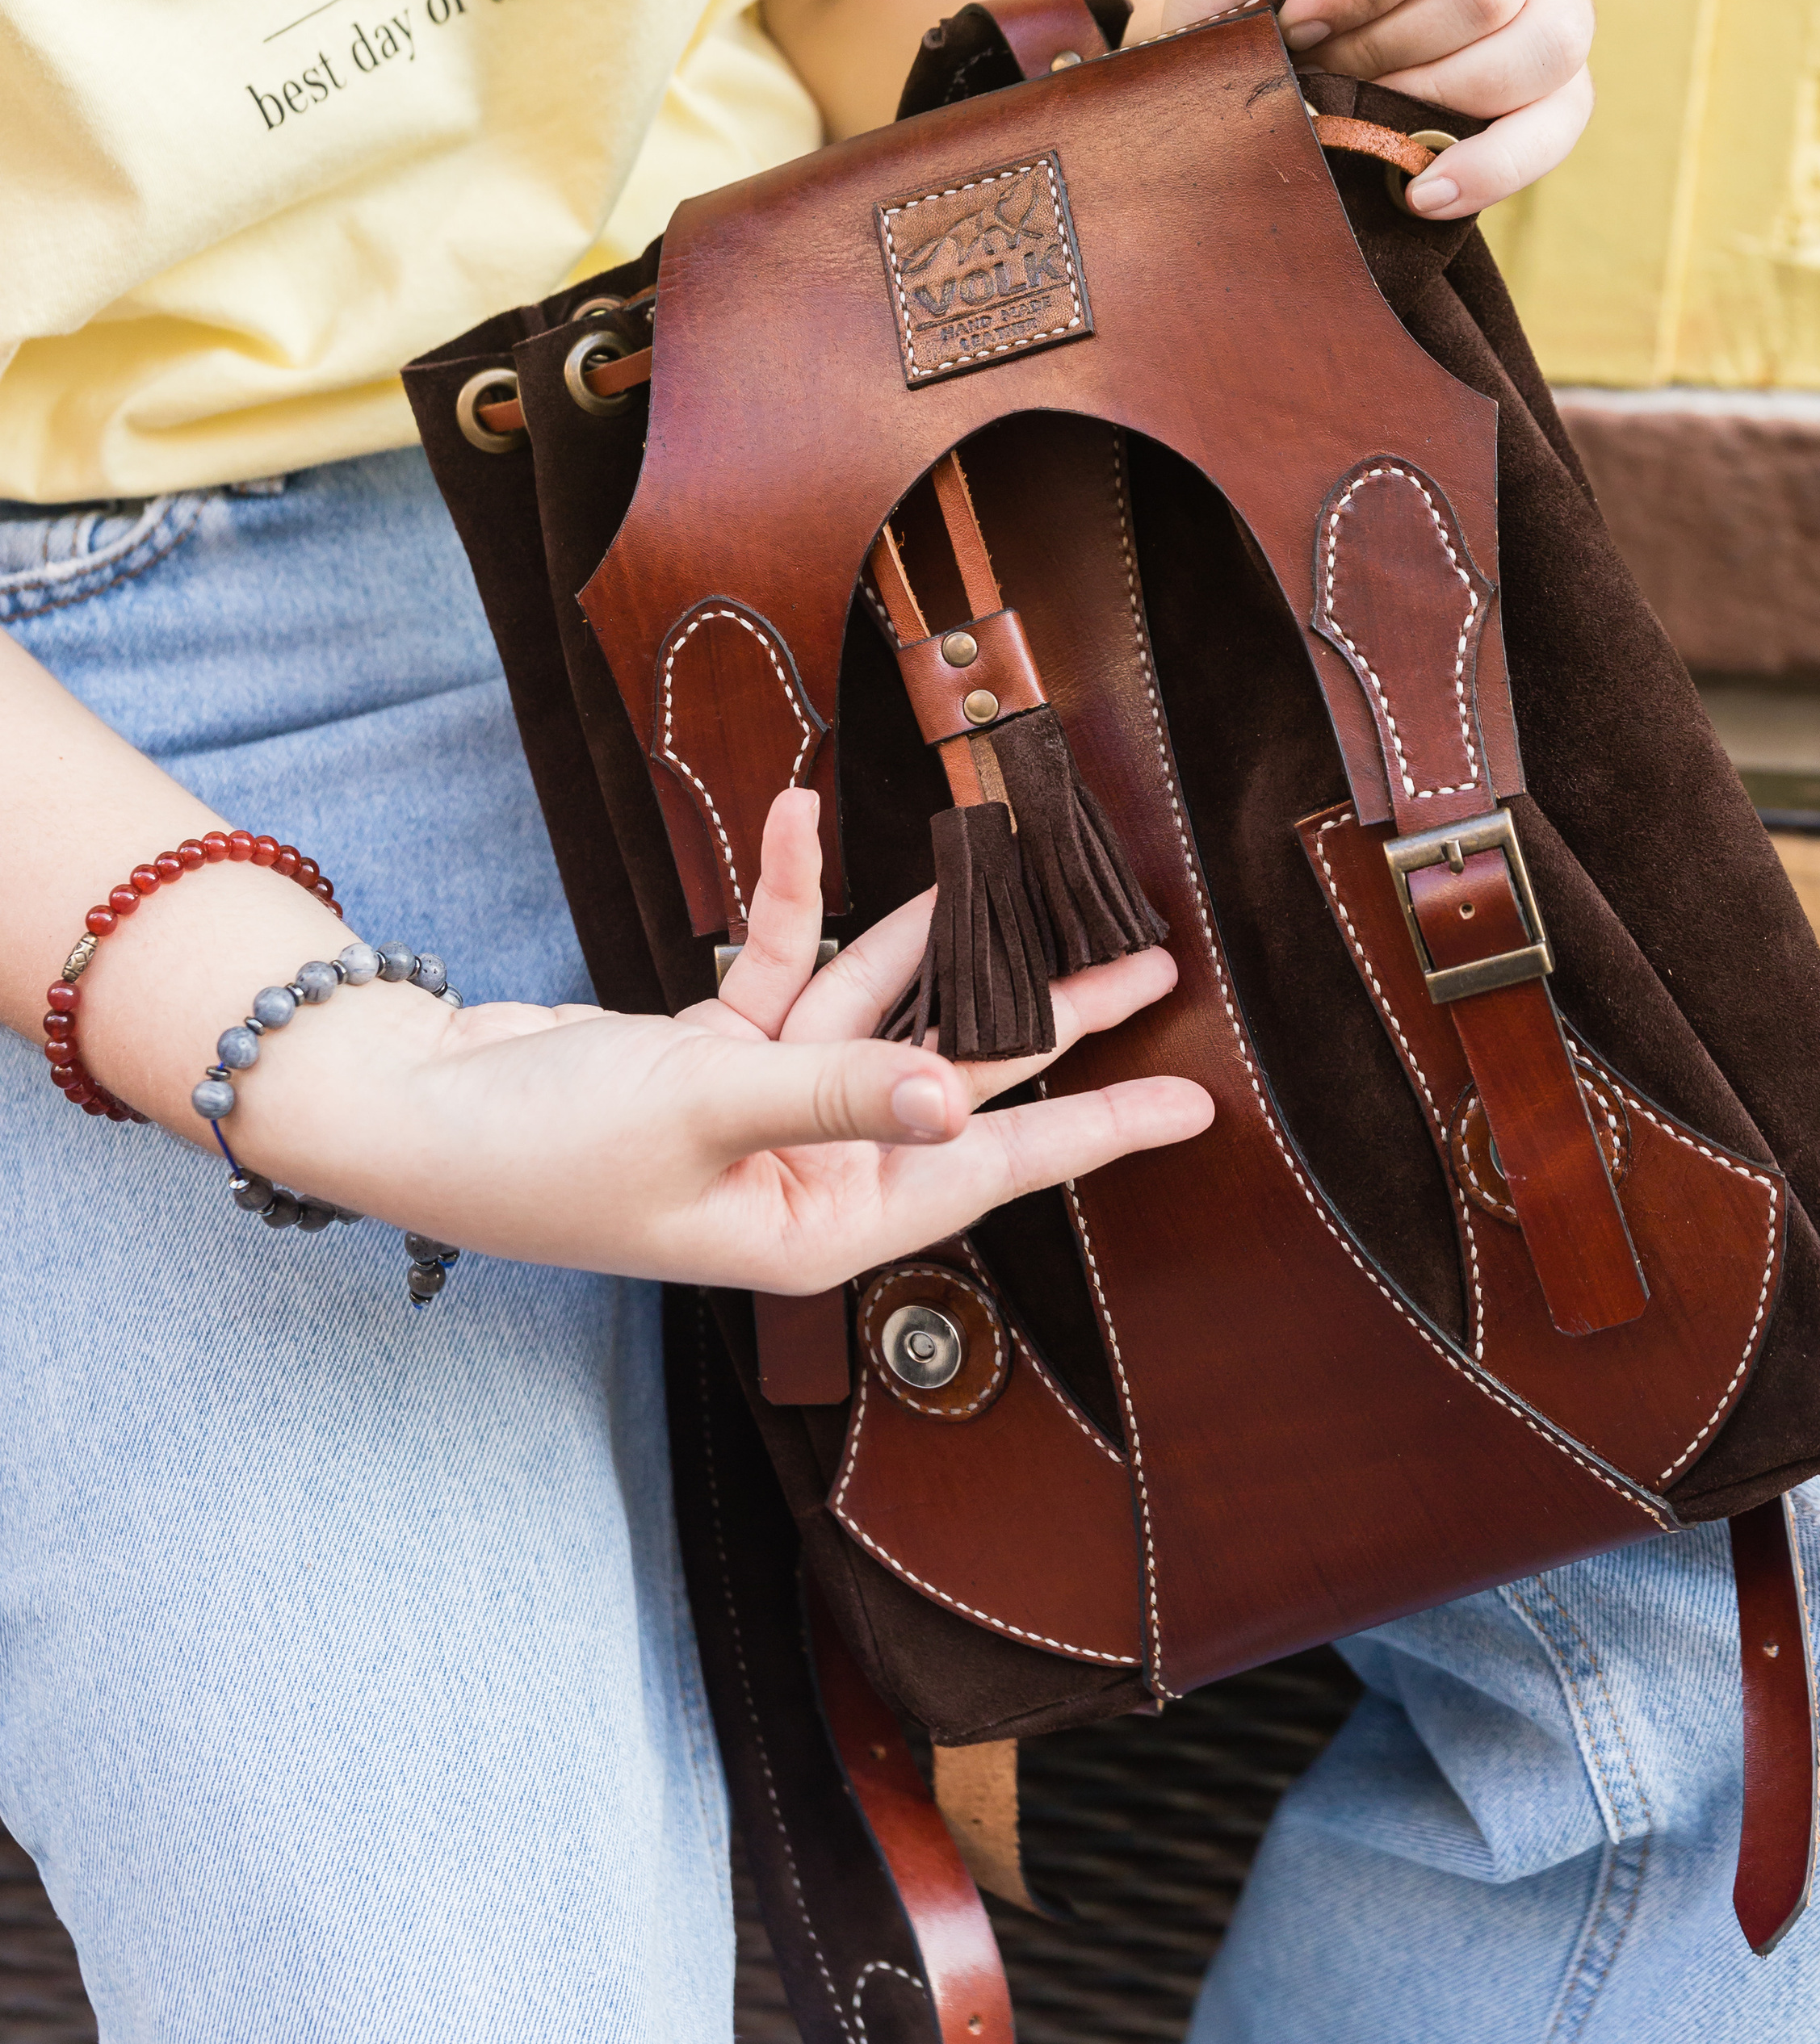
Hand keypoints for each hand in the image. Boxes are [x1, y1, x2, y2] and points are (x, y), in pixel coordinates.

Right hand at [206, 789, 1211, 1288]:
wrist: (403, 1107)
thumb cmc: (539, 1145)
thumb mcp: (700, 1109)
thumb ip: (834, 1092)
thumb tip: (956, 1106)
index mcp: (816, 1224)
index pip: (989, 1172)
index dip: (1095, 1130)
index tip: (1192, 1106)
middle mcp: (804, 1173)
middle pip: (955, 1077)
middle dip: (1042, 1012)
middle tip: (1139, 959)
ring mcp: (758, 1110)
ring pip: (875, 1008)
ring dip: (922, 930)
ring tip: (1003, 855)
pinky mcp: (708, 1053)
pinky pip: (775, 965)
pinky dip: (785, 897)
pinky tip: (796, 819)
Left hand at [1158, 0, 1593, 220]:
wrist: (1232, 70)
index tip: (1302, 15)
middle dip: (1385, 45)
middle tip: (1324, 58)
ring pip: (1545, 47)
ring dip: (1431, 96)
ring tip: (1365, 101)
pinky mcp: (1552, 77)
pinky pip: (1566, 117)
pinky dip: (1495, 164)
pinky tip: (1424, 188)